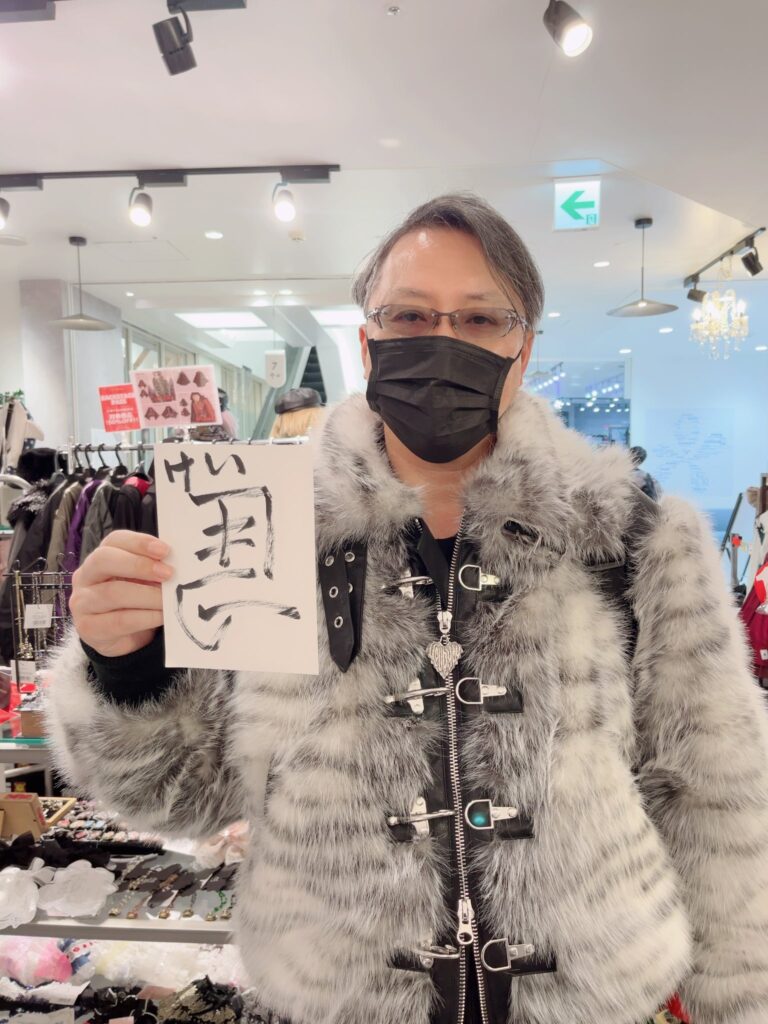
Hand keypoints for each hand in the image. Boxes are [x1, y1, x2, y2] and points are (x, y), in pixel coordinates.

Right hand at [71, 531, 172, 658]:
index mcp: (100, 557)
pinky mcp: (88, 628)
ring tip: (168, 600)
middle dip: (139, 565)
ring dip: (147, 596)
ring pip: (112, 593)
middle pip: (104, 560)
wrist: (121, 638)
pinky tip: (161, 616)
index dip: (139, 542)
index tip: (165, 550)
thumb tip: (175, 563)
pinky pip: (119, 621)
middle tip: (168, 574)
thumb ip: (153, 569)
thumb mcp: (142, 580)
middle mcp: (85, 576)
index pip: (114, 540)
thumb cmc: (134, 602)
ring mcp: (82, 603)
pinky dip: (145, 618)